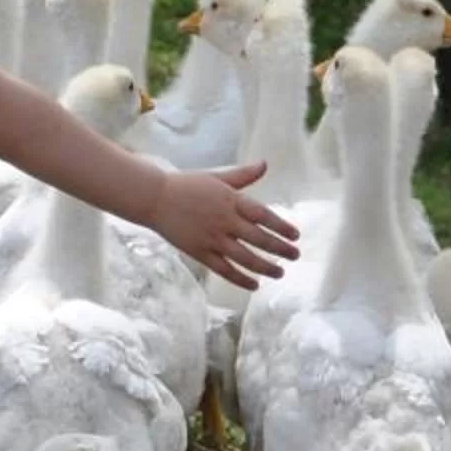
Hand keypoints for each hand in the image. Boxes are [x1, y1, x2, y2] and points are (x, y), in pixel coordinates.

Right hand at [148, 161, 299, 289]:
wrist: (155, 198)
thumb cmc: (187, 185)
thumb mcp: (217, 177)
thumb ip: (243, 175)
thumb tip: (265, 164)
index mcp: (230, 200)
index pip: (263, 215)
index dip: (281, 226)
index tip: (296, 235)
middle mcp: (224, 221)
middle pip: (258, 238)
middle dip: (280, 249)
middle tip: (295, 256)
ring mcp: (212, 238)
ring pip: (244, 257)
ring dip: (265, 267)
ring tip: (280, 272)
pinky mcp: (200, 253)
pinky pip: (224, 270)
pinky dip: (240, 279)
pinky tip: (255, 285)